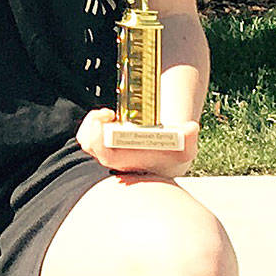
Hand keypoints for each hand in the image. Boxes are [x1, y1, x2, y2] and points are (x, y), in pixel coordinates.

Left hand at [76, 106, 197, 176]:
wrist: (167, 151)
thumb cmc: (173, 150)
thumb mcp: (186, 144)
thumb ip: (189, 137)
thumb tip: (190, 129)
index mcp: (128, 162)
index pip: (105, 155)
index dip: (97, 139)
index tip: (105, 120)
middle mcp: (113, 159)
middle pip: (89, 144)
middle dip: (91, 125)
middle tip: (108, 114)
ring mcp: (105, 151)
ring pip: (85, 138)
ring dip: (91, 122)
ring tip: (108, 114)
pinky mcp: (102, 142)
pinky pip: (86, 133)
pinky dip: (92, 121)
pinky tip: (108, 116)